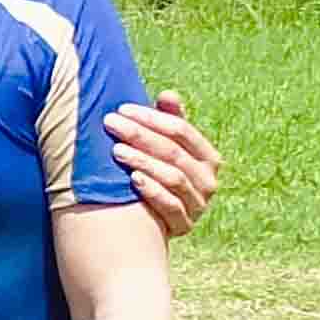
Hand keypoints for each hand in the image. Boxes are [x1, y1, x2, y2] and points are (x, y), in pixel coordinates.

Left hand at [109, 91, 218, 240]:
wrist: (152, 220)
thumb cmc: (157, 173)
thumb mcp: (164, 148)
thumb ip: (167, 121)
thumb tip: (168, 95)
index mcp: (207, 157)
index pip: (182, 131)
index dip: (152, 118)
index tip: (122, 109)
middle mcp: (208, 181)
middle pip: (174, 153)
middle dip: (141, 135)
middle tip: (111, 124)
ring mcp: (198, 204)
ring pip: (173, 178)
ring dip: (144, 162)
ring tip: (117, 151)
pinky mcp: (184, 225)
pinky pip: (171, 206)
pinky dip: (152, 191)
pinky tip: (133, 180)